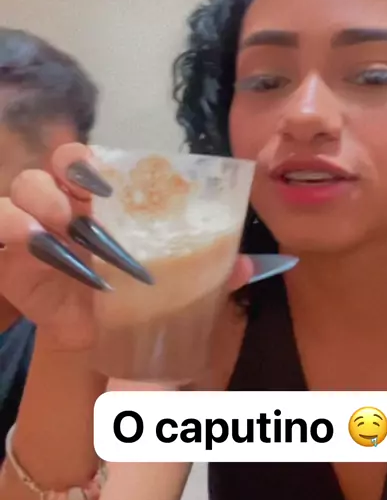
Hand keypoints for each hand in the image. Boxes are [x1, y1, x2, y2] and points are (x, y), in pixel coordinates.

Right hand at [0, 144, 253, 352]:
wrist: (91, 340)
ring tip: (65, 226)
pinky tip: (34, 239)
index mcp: (100, 202)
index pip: (87, 160)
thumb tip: (250, 266)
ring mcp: (32, 226)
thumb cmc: (128, 300)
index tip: (109, 177)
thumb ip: (204, 271)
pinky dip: (12, 224)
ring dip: (44, 198)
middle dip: (70, 173)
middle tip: (91, 199)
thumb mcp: (166, 285)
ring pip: (24, 186)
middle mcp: (64, 205)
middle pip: (56, 165)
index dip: (92, 159)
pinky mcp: (9, 254)